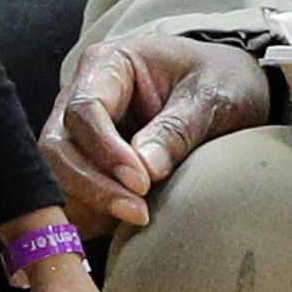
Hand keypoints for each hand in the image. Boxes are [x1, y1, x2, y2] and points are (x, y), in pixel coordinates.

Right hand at [42, 35, 269, 232]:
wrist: (233, 90)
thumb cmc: (222, 81)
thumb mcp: (213, 96)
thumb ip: (178, 129)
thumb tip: (145, 169)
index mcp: (108, 64)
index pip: (85, 110)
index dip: (106, 151)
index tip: (141, 182)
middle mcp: (84, 96)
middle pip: (61, 147)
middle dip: (92, 184)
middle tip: (138, 212)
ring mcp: (82, 132)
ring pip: (59, 174)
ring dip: (91, 203)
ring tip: (138, 218)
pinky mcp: (91, 163)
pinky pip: (74, 194)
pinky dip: (92, 213)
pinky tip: (124, 226)